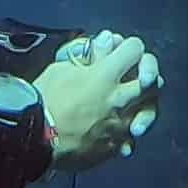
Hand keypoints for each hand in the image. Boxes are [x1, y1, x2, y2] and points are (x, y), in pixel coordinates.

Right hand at [32, 29, 161, 171]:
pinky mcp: (114, 147)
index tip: (118, 49)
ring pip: (150, 111)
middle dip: (147, 72)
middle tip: (136, 74)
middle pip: (153, 81)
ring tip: (133, 102)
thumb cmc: (43, 100)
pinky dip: (127, 132)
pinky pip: (131, 138)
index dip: (127, 46)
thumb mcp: (61, 68)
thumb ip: (89, 55)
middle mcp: (119, 99)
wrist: (33, 141)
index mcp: (105, 76)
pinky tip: (118, 130)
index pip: (134, 49)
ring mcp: (120, 126)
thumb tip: (107, 41)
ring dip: (144, 102)